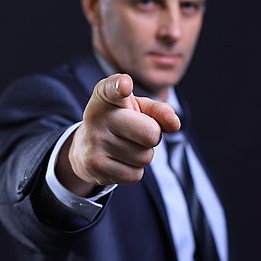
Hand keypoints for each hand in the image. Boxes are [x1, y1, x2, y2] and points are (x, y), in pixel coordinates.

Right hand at [56, 74, 179, 195]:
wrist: (85, 148)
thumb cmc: (120, 122)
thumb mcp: (138, 109)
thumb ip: (159, 111)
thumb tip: (175, 123)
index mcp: (105, 96)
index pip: (112, 88)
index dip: (120, 86)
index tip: (124, 85)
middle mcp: (96, 117)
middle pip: (151, 134)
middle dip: (153, 136)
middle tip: (137, 133)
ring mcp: (94, 143)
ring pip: (145, 157)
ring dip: (142, 155)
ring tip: (125, 146)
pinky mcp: (95, 167)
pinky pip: (136, 175)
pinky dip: (134, 170)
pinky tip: (119, 160)